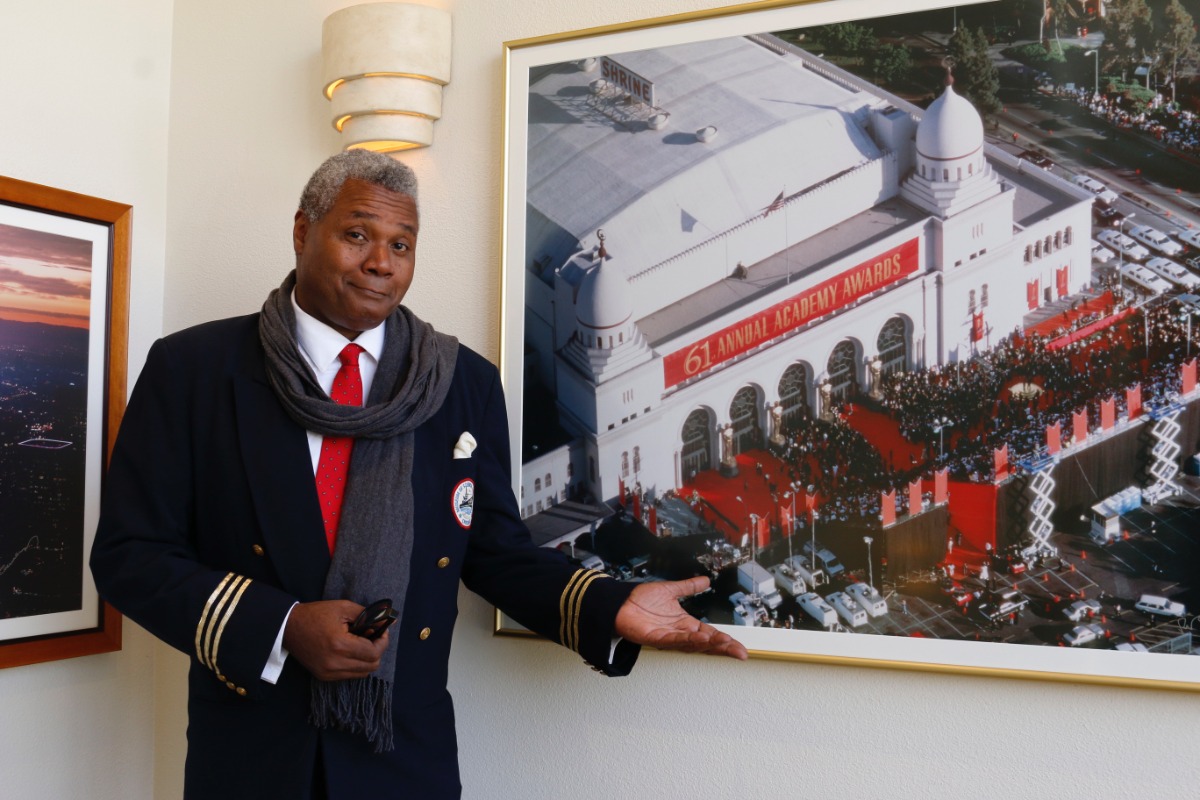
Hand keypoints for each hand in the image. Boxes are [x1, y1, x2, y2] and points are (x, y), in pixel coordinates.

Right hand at [283, 600, 389, 680]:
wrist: (289, 627)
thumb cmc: (317, 614)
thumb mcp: (344, 608)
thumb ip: (369, 615)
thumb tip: (389, 620)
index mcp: (340, 645)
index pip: (374, 653)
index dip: (383, 641)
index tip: (381, 631)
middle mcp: (334, 664)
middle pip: (371, 666)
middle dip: (377, 650)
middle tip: (372, 636)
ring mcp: (328, 673)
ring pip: (362, 673)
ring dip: (367, 659)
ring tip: (360, 643)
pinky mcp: (323, 677)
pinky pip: (350, 675)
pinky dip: (355, 665)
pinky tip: (350, 651)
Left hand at [614, 576, 746, 659]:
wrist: (620, 601)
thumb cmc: (640, 600)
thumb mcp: (671, 590)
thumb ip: (689, 587)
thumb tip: (705, 580)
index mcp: (685, 623)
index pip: (710, 634)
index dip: (725, 641)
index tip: (741, 648)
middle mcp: (679, 632)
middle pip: (705, 644)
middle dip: (723, 647)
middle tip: (739, 651)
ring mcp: (668, 637)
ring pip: (693, 644)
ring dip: (709, 644)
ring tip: (724, 642)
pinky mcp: (655, 638)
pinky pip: (674, 640)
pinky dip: (687, 640)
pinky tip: (700, 638)